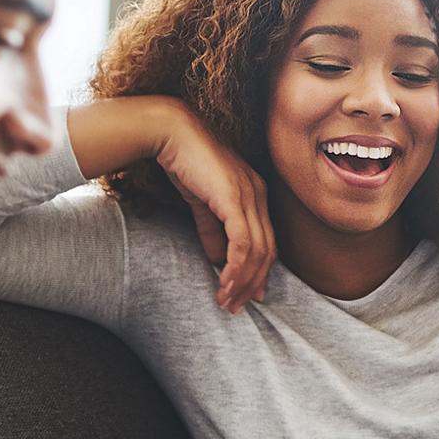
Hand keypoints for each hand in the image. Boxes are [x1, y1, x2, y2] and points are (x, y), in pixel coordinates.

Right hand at [148, 105, 273, 313]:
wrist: (170, 132)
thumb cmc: (185, 161)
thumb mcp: (201, 203)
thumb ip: (212, 230)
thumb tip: (217, 260)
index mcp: (256, 194)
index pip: (266, 241)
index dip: (260, 272)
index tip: (250, 295)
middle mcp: (259, 195)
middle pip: (267, 252)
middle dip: (253, 284)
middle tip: (237, 307)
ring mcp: (250, 196)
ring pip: (257, 252)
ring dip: (242, 282)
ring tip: (227, 301)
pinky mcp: (235, 199)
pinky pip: (243, 243)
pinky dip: (235, 268)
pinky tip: (224, 283)